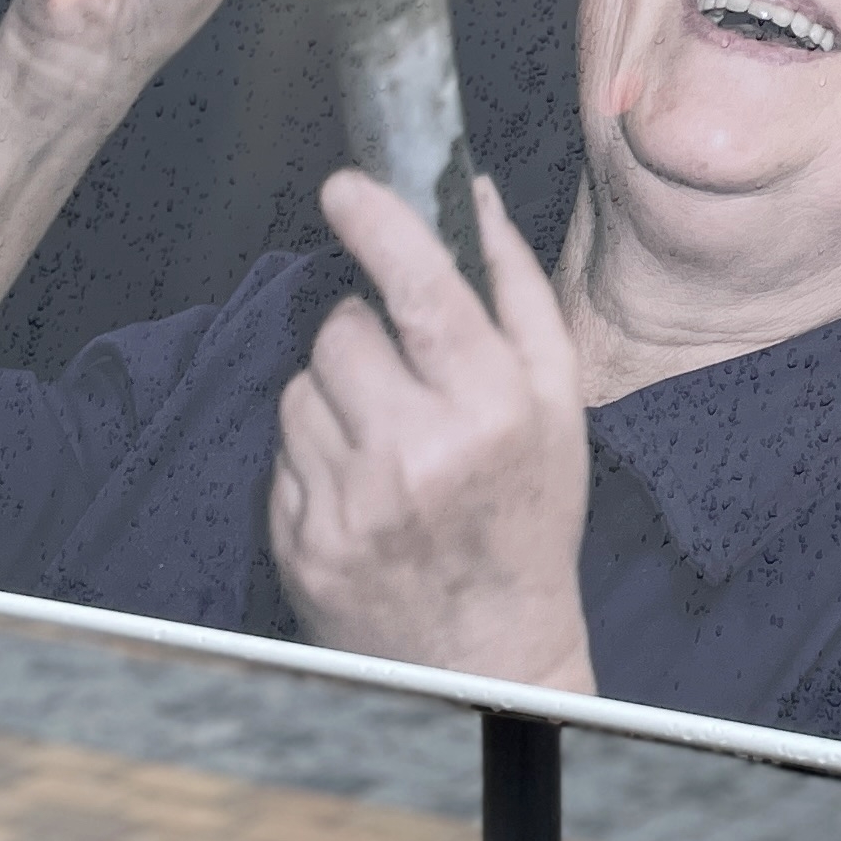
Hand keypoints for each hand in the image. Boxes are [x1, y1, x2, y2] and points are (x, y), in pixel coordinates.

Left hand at [270, 173, 593, 691]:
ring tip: (386, 436)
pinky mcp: (302, 539)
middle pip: (343, 330)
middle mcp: (417, 455)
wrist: (488, 654)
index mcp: (490, 412)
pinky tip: (362, 481)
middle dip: (365, 330)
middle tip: (403, 370)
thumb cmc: (529, 516)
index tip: (345, 187)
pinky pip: (283, 448)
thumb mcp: (557, 403)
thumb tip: (472, 196)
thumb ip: (517, 291)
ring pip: (302, 385)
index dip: (377, 223)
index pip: (421, 290)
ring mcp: (351, 502)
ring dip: (335, 392)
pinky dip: (315, 449)